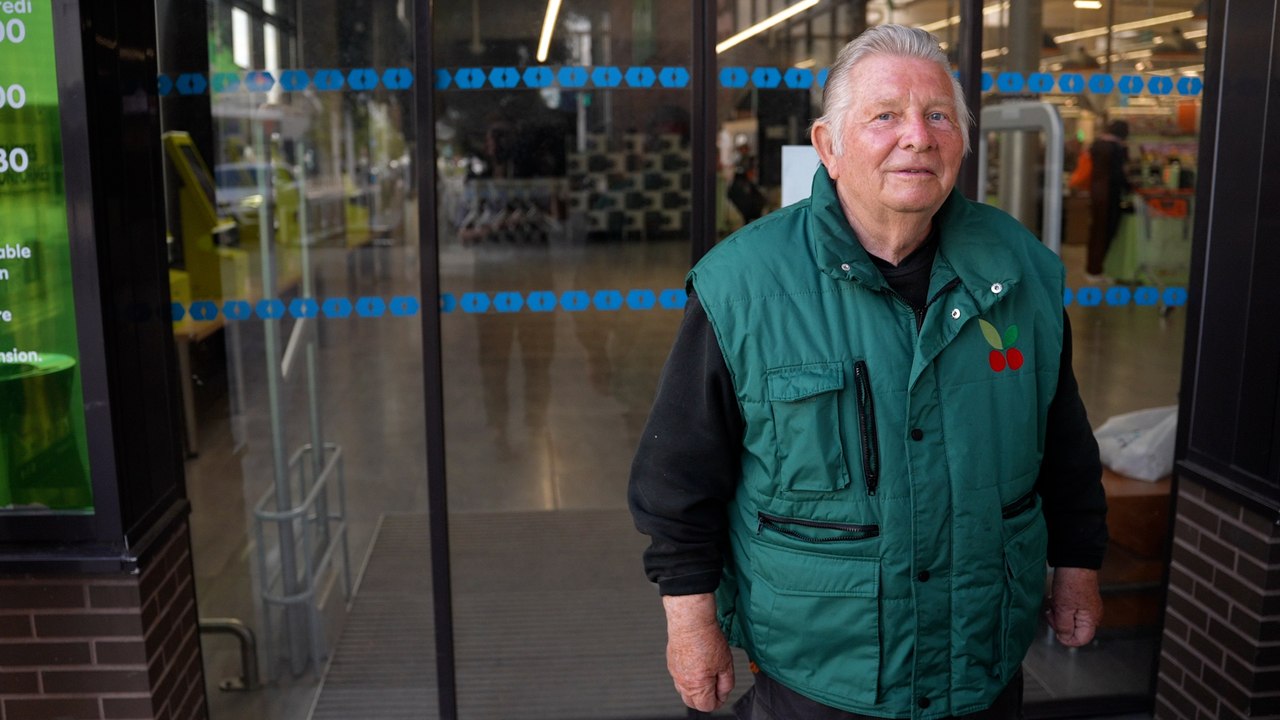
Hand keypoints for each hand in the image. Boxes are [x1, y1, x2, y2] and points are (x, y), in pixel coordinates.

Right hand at [662, 593, 734, 711]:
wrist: (690, 621)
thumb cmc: (707, 638)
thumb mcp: (726, 664)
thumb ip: (726, 684)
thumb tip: (723, 694)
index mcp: (698, 685)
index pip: (707, 706)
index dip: (718, 701)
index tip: (722, 692)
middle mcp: (683, 682)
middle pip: (693, 703)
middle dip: (705, 698)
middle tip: (714, 685)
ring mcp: (675, 674)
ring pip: (684, 691)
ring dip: (695, 689)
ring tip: (705, 673)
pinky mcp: (671, 664)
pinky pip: (679, 678)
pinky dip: (687, 677)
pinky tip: (696, 664)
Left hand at [1047, 567, 1102, 646]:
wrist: (1074, 561)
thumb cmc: (1071, 582)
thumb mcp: (1063, 608)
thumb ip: (1064, 626)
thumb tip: (1064, 638)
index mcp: (1091, 620)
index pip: (1080, 640)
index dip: (1065, 637)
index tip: (1055, 627)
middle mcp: (1092, 615)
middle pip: (1073, 630)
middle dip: (1059, 622)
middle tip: (1052, 611)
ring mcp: (1086, 607)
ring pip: (1069, 620)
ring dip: (1058, 613)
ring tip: (1055, 602)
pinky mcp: (1080, 599)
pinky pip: (1068, 610)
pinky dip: (1060, 606)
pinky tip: (1057, 597)